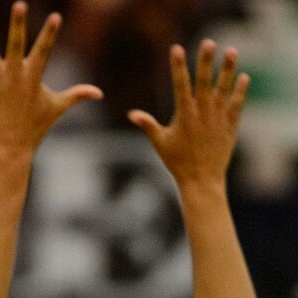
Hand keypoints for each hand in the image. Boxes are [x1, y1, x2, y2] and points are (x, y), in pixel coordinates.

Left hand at [0, 1, 101, 155]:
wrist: (11, 148)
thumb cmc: (35, 127)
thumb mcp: (57, 108)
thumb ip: (77, 95)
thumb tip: (99, 93)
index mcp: (33, 77)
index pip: (44, 50)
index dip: (50, 33)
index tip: (56, 16)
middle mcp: (15, 76)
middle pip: (16, 45)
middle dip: (18, 25)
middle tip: (20, 3)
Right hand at [127, 40, 249, 192]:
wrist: (201, 180)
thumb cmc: (178, 162)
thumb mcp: (160, 143)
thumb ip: (148, 125)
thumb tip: (131, 114)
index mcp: (184, 115)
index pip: (180, 85)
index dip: (178, 66)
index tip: (176, 48)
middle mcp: (202, 113)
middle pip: (204, 81)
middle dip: (205, 61)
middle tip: (208, 42)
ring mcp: (218, 118)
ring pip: (223, 89)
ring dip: (227, 69)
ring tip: (231, 51)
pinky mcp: (230, 125)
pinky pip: (236, 104)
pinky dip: (240, 90)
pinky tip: (243, 76)